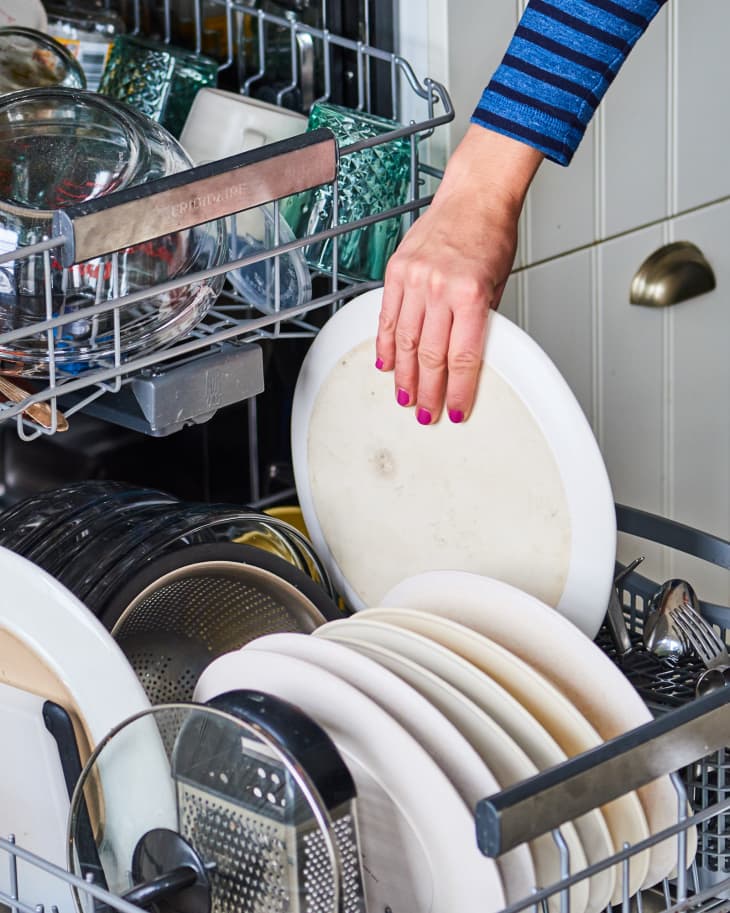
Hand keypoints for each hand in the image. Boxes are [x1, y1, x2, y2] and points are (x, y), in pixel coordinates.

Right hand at [376, 126, 542, 423]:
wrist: (474, 196)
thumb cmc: (490, 235)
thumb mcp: (496, 285)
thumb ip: (478, 323)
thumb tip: (465, 360)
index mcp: (470, 294)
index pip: (463, 357)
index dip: (459, 390)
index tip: (456, 410)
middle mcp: (439, 287)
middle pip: (430, 356)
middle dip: (428, 391)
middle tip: (426, 414)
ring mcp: (414, 279)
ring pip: (405, 341)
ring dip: (404, 375)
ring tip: (405, 397)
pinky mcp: (396, 271)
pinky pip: (388, 316)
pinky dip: (386, 344)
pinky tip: (387, 363)